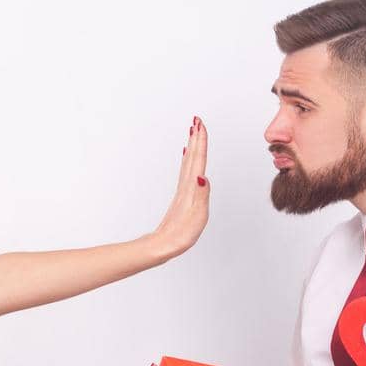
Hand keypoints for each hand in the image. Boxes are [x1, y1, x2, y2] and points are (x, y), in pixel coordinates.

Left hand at [148, 116, 209, 260]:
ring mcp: (183, 191)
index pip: (198, 160)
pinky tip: (188, 158)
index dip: (201, 142)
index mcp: (191, 188)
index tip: (201, 124)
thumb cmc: (180, 234)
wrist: (162, 245)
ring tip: (195, 133)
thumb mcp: (196, 216)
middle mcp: (186, 186)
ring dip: (192, 146)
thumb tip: (202, 175)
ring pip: (188, 162)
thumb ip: (200, 195)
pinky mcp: (182, 197)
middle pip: (192, 157)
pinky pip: (186, 172)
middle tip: (197, 120)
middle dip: (196, 138)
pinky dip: (188, 160)